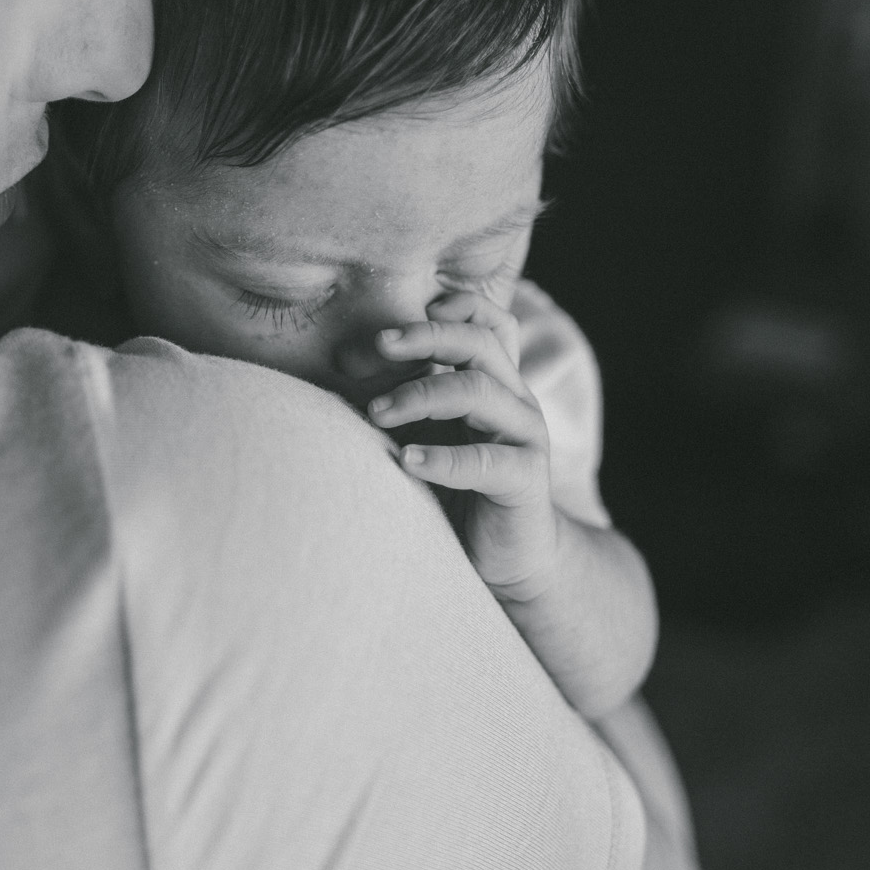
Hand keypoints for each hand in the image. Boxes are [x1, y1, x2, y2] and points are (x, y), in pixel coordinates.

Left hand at [363, 290, 561, 599]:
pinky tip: (407, 460)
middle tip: (378, 346)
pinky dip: (443, 459)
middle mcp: (516, 400)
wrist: (505, 560)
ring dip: (422, 395)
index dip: (451, 309)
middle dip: (426, 338)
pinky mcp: (526, 481)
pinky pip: (487, 461)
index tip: (401, 322)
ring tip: (377, 413)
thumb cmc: (456, 491)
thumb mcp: (426, 433)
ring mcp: (526, 438)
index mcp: (496, 383)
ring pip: (480, 391)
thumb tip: (343, 359)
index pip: (488, 323)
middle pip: (480, 344)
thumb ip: (399, 396)